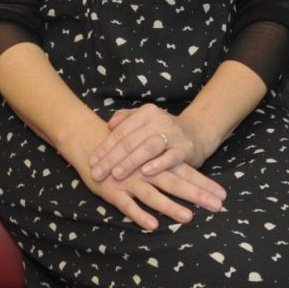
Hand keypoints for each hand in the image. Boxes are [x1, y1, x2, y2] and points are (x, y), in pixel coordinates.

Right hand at [63, 115, 224, 231]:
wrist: (89, 143)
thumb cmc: (122, 152)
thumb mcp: (145, 154)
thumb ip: (165, 162)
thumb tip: (191, 172)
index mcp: (157, 162)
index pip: (185, 172)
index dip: (204, 183)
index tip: (223, 196)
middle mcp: (146, 171)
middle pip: (176, 183)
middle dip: (198, 195)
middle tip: (218, 207)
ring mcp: (130, 181)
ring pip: (154, 195)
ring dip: (171, 207)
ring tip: (189, 218)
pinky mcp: (113, 191)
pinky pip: (128, 205)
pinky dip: (140, 214)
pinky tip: (153, 225)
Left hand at [90, 103, 214, 181]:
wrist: (197, 133)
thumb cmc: (164, 131)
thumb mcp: (145, 121)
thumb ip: (126, 119)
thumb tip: (109, 124)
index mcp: (146, 113)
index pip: (120, 131)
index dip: (104, 147)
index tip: (91, 162)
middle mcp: (159, 120)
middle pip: (131, 140)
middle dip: (112, 158)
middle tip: (97, 173)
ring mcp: (173, 134)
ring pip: (148, 147)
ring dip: (131, 161)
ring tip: (116, 174)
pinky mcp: (185, 148)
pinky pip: (170, 157)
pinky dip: (158, 164)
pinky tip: (145, 172)